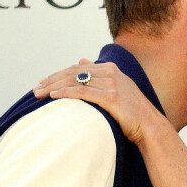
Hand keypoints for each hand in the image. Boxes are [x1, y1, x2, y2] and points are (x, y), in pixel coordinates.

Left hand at [33, 59, 157, 143]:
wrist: (150, 127)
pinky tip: (54, 96)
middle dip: (52, 80)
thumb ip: (100, 75)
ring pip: (75, 81)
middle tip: (36, 90)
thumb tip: (82, 59)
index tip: (44, 83)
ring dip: (54, 87)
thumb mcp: (117, 89)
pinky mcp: (111, 97)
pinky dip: (66, 93)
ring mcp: (112, 84)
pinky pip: (83, 92)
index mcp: (111, 69)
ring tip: (39, 94)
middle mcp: (111, 72)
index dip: (58, 75)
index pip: (78, 68)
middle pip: (73, 72)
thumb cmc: (132, 113)